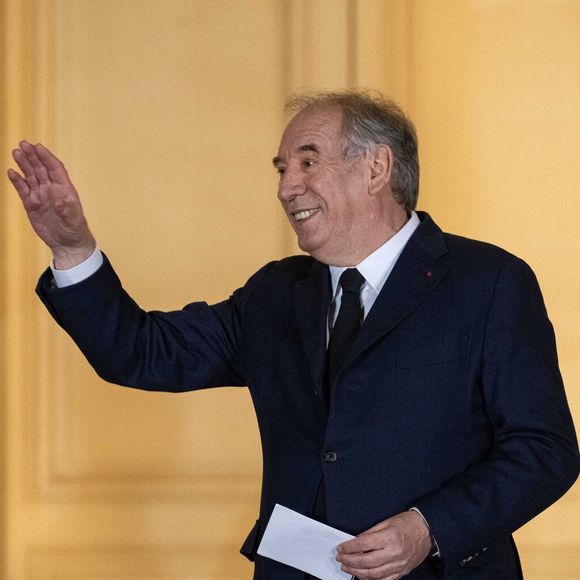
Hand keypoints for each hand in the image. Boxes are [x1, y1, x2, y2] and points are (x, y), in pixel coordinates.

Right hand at [7, 141, 95, 267]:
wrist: (66, 244)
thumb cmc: (74, 231)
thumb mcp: (73, 221)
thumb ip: (66, 209)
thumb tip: (59, 199)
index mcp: (65, 190)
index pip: (55, 169)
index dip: (47, 157)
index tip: (38, 147)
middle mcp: (52, 190)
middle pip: (41, 169)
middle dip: (33, 156)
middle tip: (23, 144)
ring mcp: (41, 196)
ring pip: (31, 176)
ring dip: (24, 164)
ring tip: (16, 152)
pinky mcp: (31, 204)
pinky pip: (23, 189)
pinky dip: (17, 181)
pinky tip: (11, 172)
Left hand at [336, 511, 431, 579]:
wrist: (427, 532)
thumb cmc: (407, 524)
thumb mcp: (387, 521)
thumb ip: (371, 533)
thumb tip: (356, 541)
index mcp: (390, 537)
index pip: (364, 544)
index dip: (350, 547)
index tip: (341, 547)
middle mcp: (394, 553)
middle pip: (367, 561)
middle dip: (350, 561)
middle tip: (340, 558)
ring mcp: (398, 565)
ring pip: (374, 574)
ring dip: (357, 572)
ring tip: (347, 567)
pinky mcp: (402, 572)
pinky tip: (362, 577)